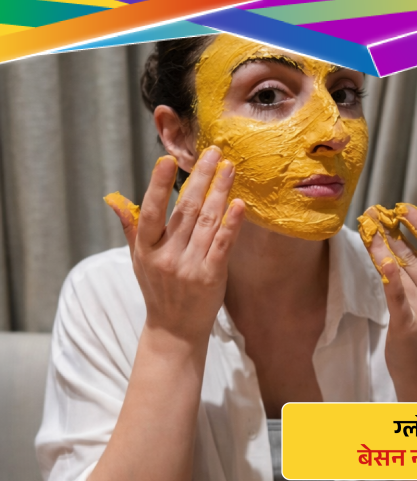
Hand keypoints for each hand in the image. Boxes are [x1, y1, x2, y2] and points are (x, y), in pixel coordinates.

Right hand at [105, 147, 244, 342]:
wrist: (175, 328)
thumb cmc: (158, 288)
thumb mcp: (138, 259)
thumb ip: (130, 227)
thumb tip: (113, 199)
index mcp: (146, 249)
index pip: (150, 211)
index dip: (157, 185)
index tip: (167, 159)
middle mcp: (166, 256)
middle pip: (185, 210)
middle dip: (200, 178)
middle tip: (214, 152)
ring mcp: (190, 266)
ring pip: (206, 222)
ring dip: (220, 192)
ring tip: (229, 168)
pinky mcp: (212, 276)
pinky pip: (223, 245)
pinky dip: (231, 223)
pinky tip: (239, 204)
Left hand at [360, 204, 416, 401]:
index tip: (405, 209)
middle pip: (415, 260)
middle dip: (393, 235)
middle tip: (374, 214)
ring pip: (401, 273)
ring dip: (381, 249)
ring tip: (367, 229)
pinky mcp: (408, 327)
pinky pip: (397, 298)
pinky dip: (390, 279)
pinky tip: (382, 261)